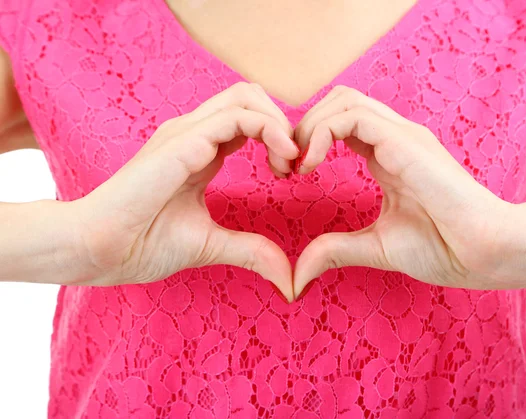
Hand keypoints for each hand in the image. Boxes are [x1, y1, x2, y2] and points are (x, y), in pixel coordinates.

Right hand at [70, 83, 298, 300]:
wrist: (98, 250)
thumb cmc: (142, 244)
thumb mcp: (211, 245)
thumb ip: (250, 251)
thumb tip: (287, 278)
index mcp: (199, 150)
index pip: (248, 119)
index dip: (277, 138)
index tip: (289, 174)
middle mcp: (193, 134)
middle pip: (250, 97)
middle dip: (282, 123)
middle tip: (292, 164)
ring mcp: (186, 133)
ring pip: (246, 97)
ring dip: (279, 124)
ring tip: (288, 162)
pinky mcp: (182, 142)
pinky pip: (237, 117)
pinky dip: (269, 129)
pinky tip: (282, 158)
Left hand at [292, 86, 512, 295]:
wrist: (487, 253)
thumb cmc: (444, 248)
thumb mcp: (374, 247)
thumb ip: (335, 250)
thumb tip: (297, 275)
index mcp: (388, 156)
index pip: (340, 124)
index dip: (308, 140)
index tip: (289, 174)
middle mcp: (394, 138)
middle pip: (338, 102)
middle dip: (303, 126)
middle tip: (285, 165)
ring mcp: (402, 135)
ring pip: (343, 100)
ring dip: (309, 126)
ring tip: (297, 164)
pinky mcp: (406, 141)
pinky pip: (353, 116)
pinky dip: (323, 132)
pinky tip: (313, 164)